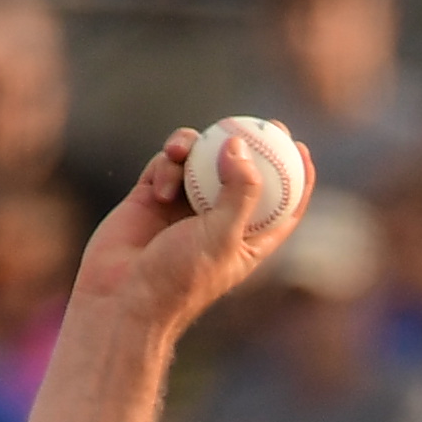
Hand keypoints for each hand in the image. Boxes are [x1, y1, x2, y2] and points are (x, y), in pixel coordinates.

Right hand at [70, 127, 301, 347]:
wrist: (122, 299)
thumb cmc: (179, 280)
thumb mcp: (221, 237)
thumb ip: (239, 191)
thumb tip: (241, 145)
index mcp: (247, 240)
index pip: (281, 205)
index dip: (294, 176)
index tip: (299, 146)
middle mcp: (218, 221)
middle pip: (242, 173)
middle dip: (249, 145)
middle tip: (256, 123)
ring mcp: (184, 206)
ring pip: (200, 160)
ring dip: (194, 148)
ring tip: (182, 151)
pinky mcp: (152, 197)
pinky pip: (167, 165)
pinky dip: (166, 166)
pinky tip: (159, 188)